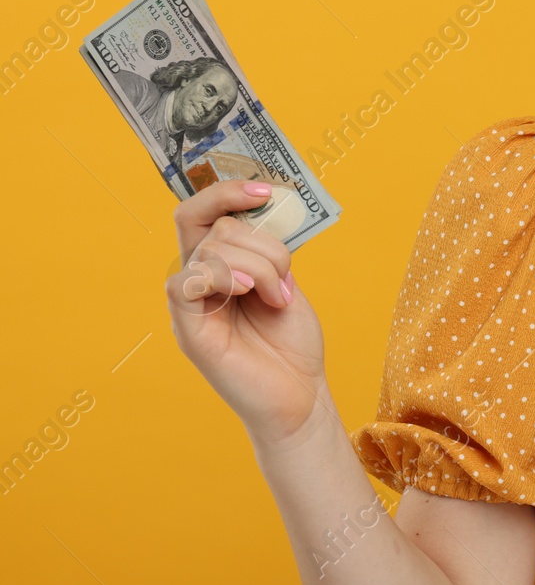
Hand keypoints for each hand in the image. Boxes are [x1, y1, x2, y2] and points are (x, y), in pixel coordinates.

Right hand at [165, 181, 330, 448]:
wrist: (299, 394)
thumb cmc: (291, 341)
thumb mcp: (285, 282)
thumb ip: (266, 250)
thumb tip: (262, 213)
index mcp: (218, 266)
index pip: (202, 213)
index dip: (227, 191)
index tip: (266, 190)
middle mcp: (198, 282)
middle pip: (214, 226)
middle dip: (263, 243)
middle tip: (287, 277)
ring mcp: (190, 306)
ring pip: (211, 250)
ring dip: (260, 266)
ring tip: (278, 299)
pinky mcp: (189, 331)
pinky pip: (184, 283)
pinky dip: (222, 277)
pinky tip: (250, 292)